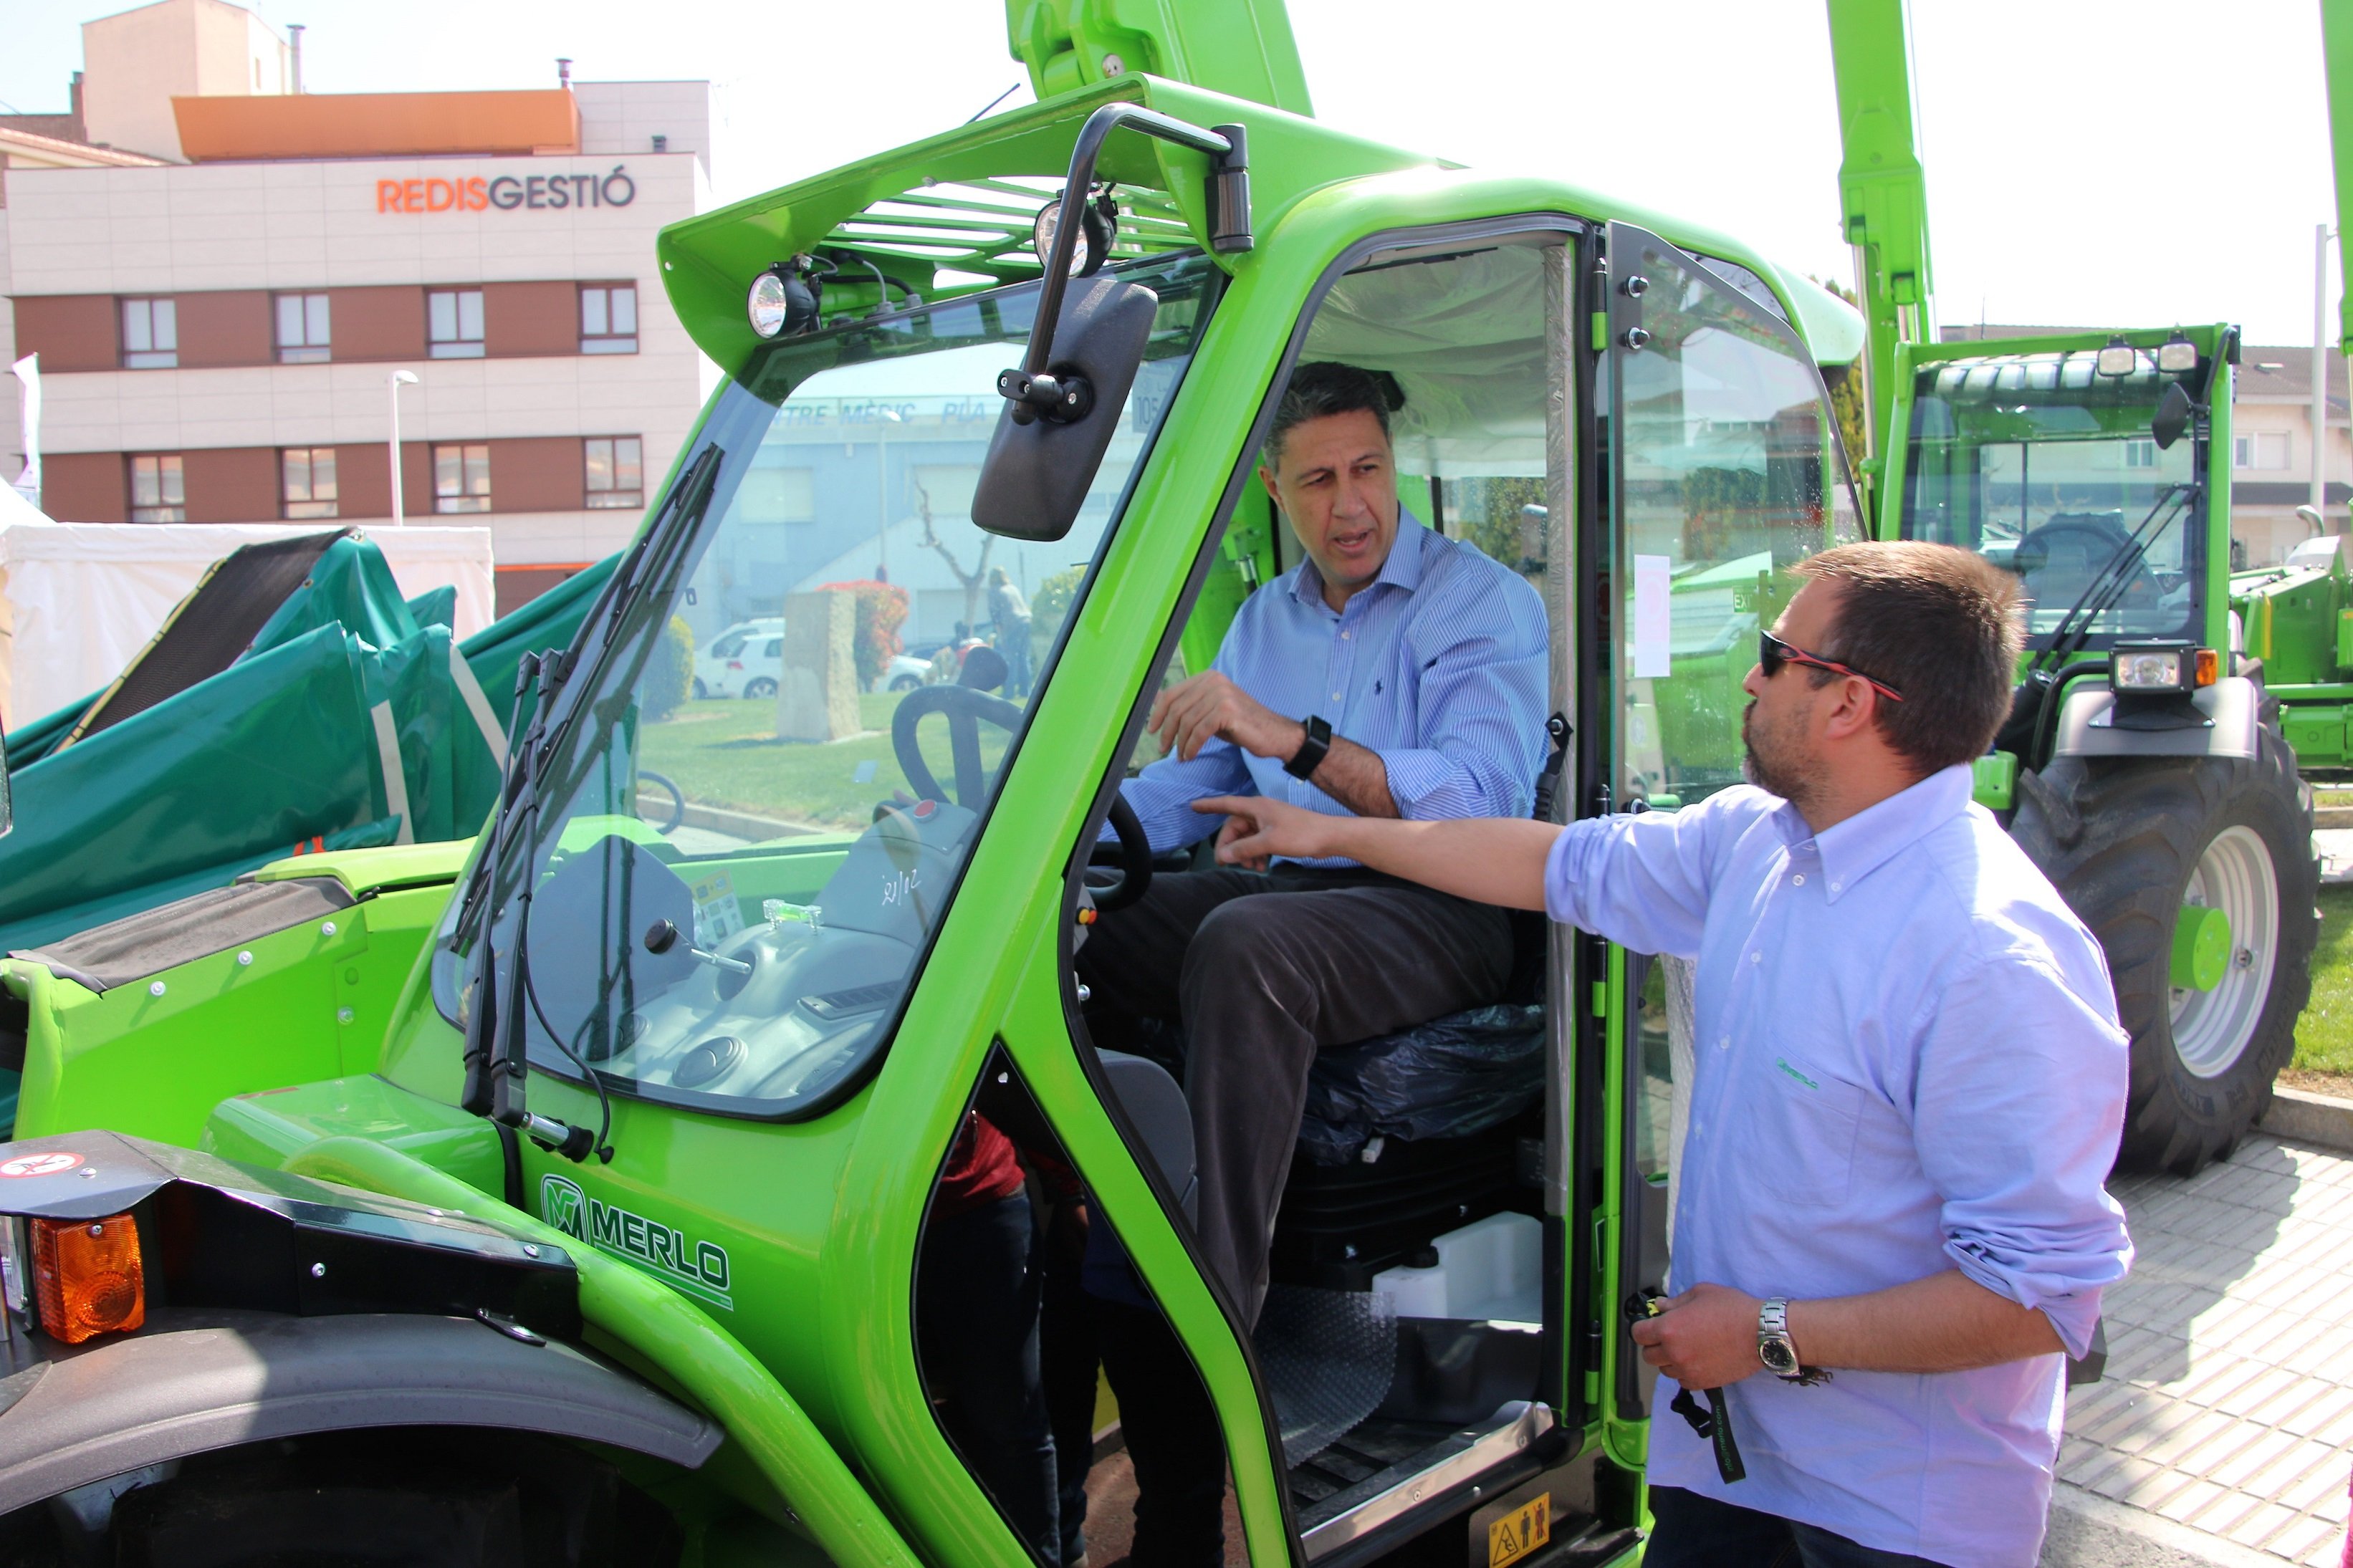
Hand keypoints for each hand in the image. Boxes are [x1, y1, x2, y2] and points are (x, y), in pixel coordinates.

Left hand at [1148, 672, 1303, 763]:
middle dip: (1167, 732)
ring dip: (1180, 744)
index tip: (1152, 730)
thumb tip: (1156, 700)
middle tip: (1163, 749)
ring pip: (1187, 722)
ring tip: (1181, 756)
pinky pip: (1199, 732)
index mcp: (1208, 677)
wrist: (1274, 734)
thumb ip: (1189, 704)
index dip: (1158, 713)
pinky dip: (1191, 747)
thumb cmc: (1241, 725)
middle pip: (1177, 708)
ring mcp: (1222, 694)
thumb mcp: (1210, 710)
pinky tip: (1190, 756)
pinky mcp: (1227, 711)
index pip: (1172, 693)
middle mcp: (1214, 681)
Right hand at [1192, 794, 1333, 868]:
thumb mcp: (1269, 843)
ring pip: (1247, 837)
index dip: (1208, 806)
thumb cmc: (1301, 834)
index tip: (1192, 806)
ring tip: (1250, 868)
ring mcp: (1269, 821)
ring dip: (1244, 853)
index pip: (1226, 804)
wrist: (1329, 837)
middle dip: (1230, 846)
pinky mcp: (1278, 831)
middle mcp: (1260, 811)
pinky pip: (1258, 841)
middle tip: (1227, 864)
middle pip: (1235, 827)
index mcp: (1256, 807)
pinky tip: (1261, 866)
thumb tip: (1223, 856)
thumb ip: (1244, 849)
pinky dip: (1256, 853)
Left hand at [1628, 1282, 1763, 1389]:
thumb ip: (1675, 1302)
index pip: (1638, 1334)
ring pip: (1664, 1370)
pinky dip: (1685, 1372)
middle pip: (1648, 1355)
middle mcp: (1674, 1352)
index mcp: (1669, 1328)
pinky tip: (1697, 1360)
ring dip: (1670, 1360)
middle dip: (1654, 1345)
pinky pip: (1682, 1381)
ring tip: (1686, 1348)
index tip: (1651, 1325)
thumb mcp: (1701, 1293)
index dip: (1643, 1328)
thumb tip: (1659, 1306)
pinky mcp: (1702, 1383)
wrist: (1761, 1334)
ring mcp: (1688, 1370)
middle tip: (1669, 1336)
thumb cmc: (1732, 1308)